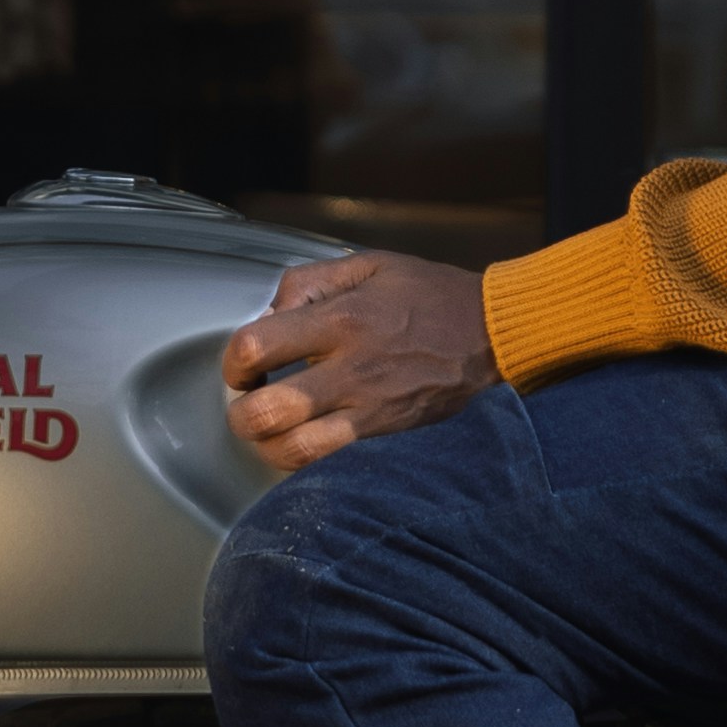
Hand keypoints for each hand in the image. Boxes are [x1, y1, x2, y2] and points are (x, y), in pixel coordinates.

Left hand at [220, 250, 498, 472]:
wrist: (493, 332)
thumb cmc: (430, 296)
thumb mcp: (368, 265)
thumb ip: (309, 281)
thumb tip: (269, 312)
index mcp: (340, 319)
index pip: (256, 347)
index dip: (232, 361)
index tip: (240, 365)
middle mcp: (351, 369)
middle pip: (267, 412)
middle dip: (241, 413)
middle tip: (247, 401)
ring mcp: (370, 408)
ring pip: (295, 450)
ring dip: (267, 444)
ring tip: (269, 428)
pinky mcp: (386, 432)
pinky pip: (331, 461)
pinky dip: (303, 459)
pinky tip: (302, 439)